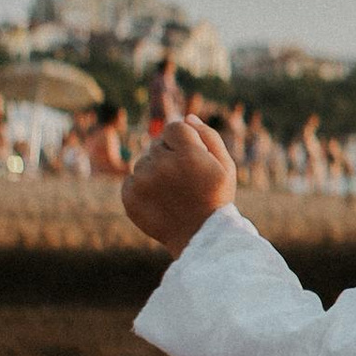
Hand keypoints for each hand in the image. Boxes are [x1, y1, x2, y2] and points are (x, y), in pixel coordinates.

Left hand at [122, 115, 237, 254]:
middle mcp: (162, 165)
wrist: (199, 237)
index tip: (192, 159)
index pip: (174, 127)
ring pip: (144, 162)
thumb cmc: (216, 198)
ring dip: (155, 171)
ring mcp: (143, 182)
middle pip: (157, 144)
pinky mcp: (129, 197)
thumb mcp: (225, 165)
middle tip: (184, 179)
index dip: (184, 142)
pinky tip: (159, 200)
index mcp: (188, 154)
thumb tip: (187, 118)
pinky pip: (132, 179)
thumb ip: (208, 136)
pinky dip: (143, 187)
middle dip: (169, 156)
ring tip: (172, 192)